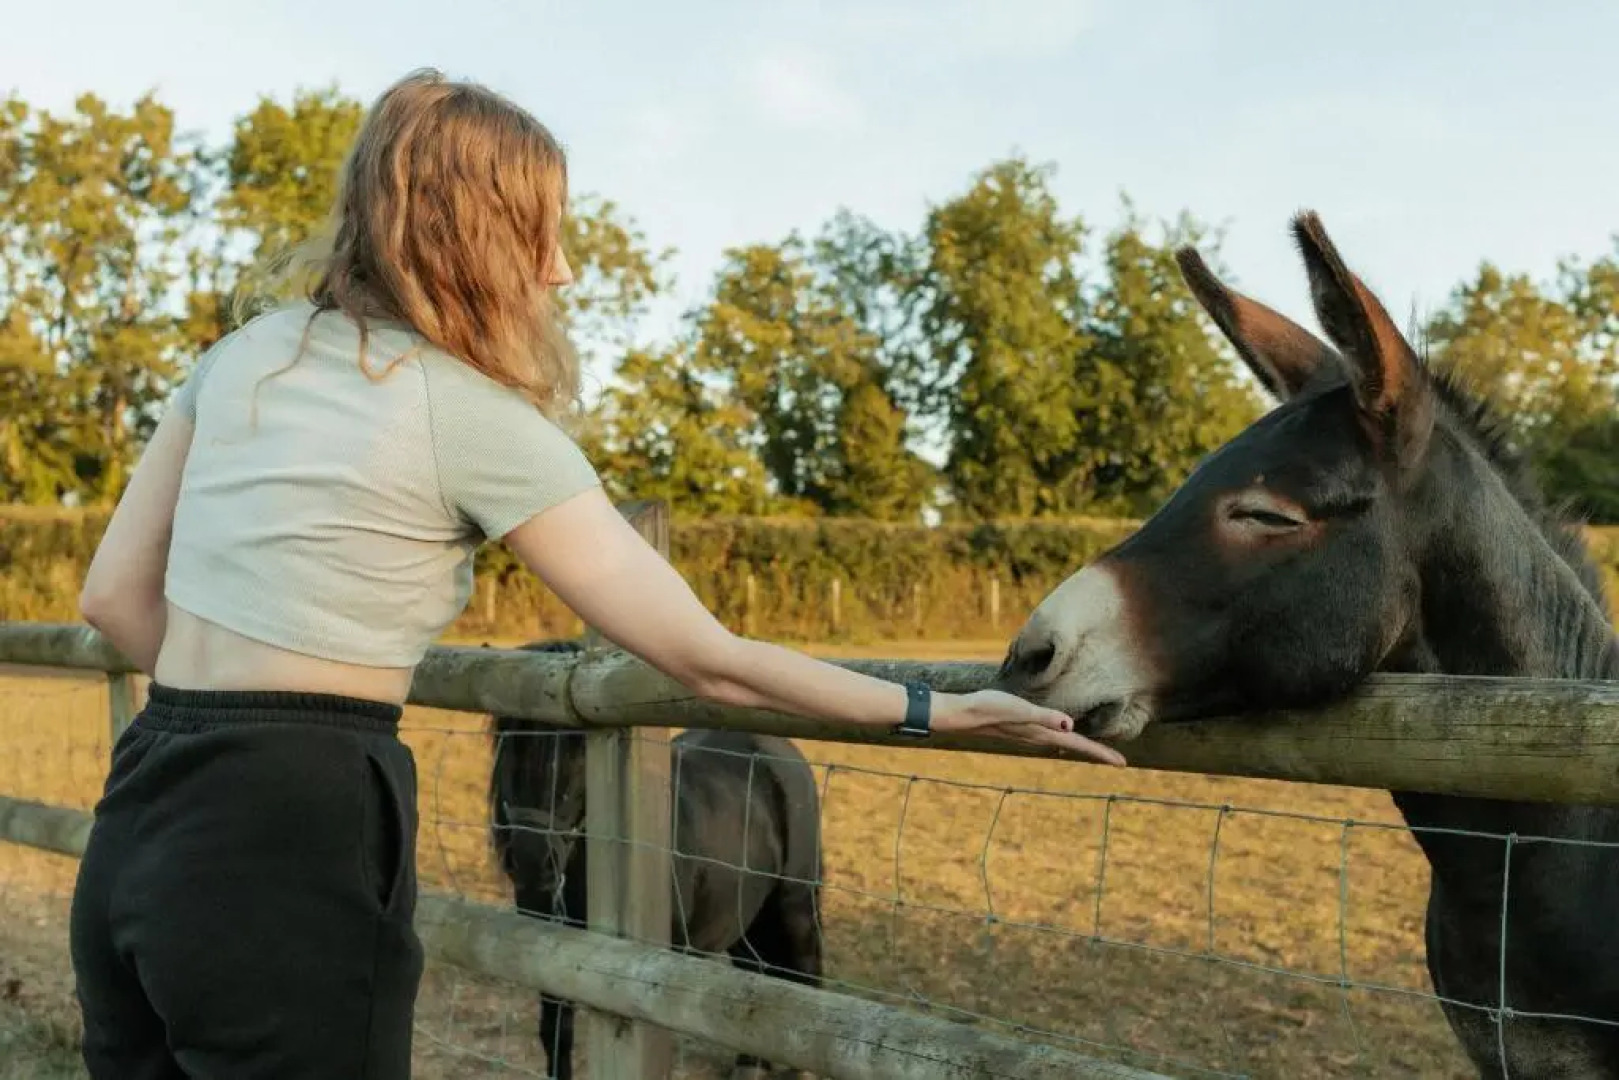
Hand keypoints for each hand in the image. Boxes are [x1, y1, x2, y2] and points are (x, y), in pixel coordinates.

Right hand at [932, 690, 1126, 766]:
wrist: (962, 715)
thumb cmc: (990, 708)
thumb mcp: (1019, 710)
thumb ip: (1044, 716)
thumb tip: (1069, 726)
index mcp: (1043, 734)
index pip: (1079, 745)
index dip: (1101, 753)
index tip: (1122, 764)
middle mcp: (1039, 737)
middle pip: (1074, 747)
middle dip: (1095, 753)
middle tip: (1117, 761)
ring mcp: (1029, 734)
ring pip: (1062, 743)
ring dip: (1080, 747)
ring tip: (1095, 749)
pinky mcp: (1020, 728)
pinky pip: (1049, 736)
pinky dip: (1063, 738)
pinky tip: (1059, 735)